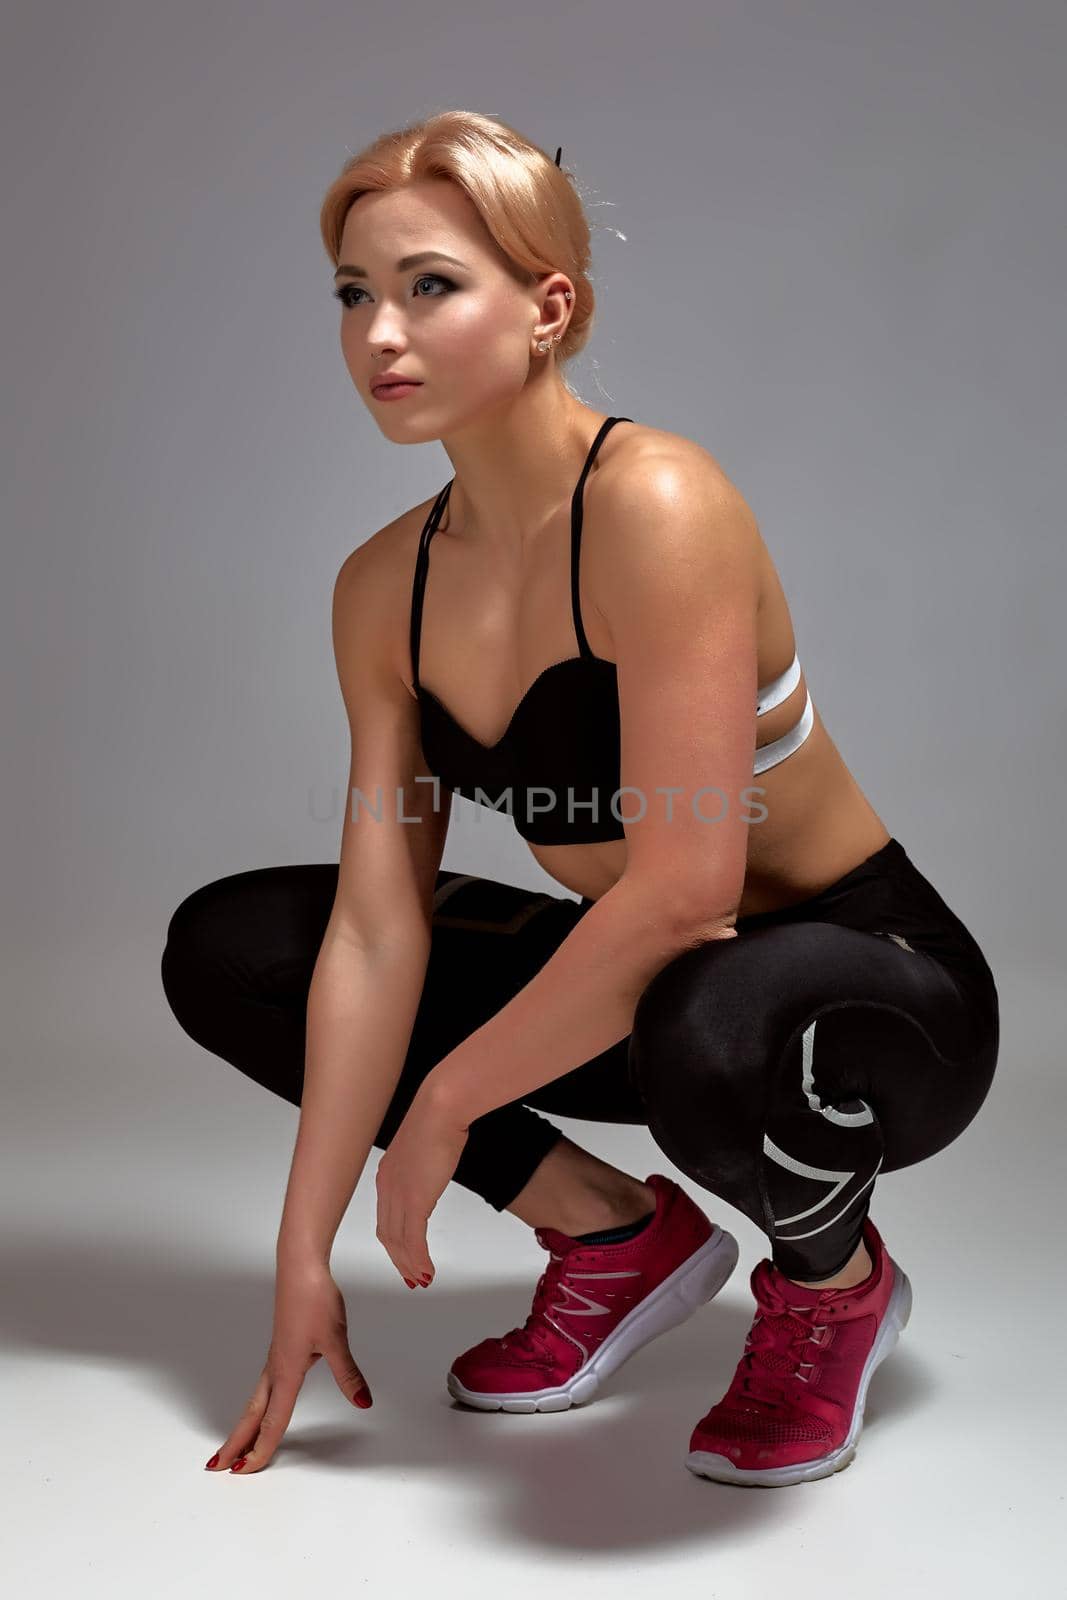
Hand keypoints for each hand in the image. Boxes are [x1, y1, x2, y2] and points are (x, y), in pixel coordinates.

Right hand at [204, 1258, 370, 1475]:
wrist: (301, 1268)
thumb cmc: (315, 1299)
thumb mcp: (336, 1339)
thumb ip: (348, 1374)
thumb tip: (362, 1402)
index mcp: (287, 1372)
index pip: (274, 1421)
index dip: (261, 1449)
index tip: (246, 1472)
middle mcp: (276, 1369)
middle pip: (251, 1416)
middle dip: (235, 1444)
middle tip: (216, 1468)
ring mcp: (275, 1359)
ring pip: (254, 1402)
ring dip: (242, 1427)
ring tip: (232, 1447)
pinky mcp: (280, 1348)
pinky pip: (263, 1387)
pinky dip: (255, 1407)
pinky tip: (261, 1408)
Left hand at [375, 1084, 468, 1288]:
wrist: (442, 1107)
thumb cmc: (439, 1117)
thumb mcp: (426, 1146)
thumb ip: (424, 1164)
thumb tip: (432, 1172)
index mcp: (387, 1174)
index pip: (385, 1218)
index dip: (393, 1242)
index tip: (403, 1256)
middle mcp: (387, 1187)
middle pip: (388, 1235)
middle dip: (399, 1259)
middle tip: (412, 1277)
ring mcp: (399, 1194)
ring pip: (399, 1241)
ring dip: (410, 1264)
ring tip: (422, 1279)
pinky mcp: (416, 1199)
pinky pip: (414, 1239)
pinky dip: (419, 1259)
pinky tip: (427, 1269)